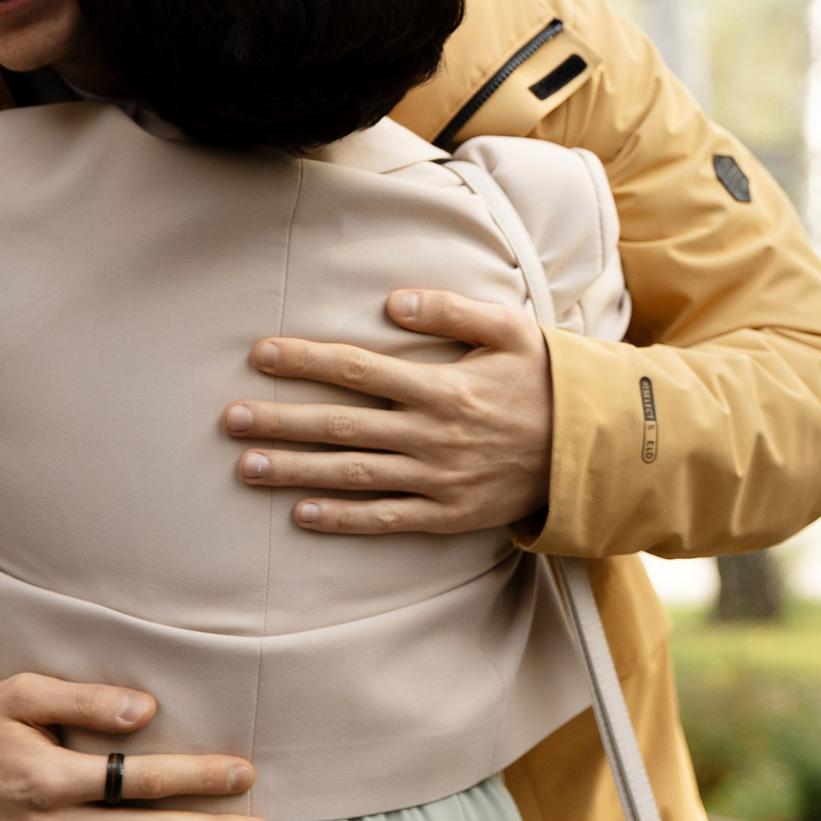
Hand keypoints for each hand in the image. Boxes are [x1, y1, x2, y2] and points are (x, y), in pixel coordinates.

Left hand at [224, 289, 554, 534]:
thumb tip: (393, 302)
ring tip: (246, 467)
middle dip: (281, 420)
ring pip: (352, 474)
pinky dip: (342, 519)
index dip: (306, 361)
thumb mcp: (511, 330)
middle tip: (229, 419)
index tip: (261, 355)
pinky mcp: (447, 513)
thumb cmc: (546, 381)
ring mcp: (437, 478)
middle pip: (341, 425)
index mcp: (442, 386)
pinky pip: (385, 518)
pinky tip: (302, 515)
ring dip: (295, 471)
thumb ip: (452, 311)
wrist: (591, 449)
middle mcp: (432, 434)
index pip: (358, 369)